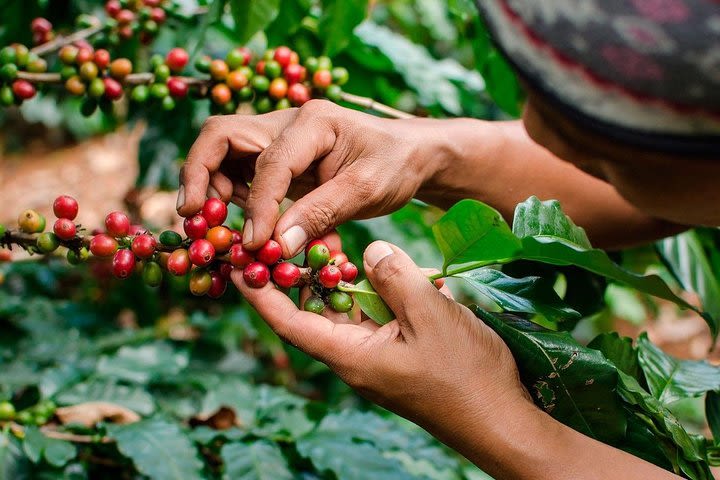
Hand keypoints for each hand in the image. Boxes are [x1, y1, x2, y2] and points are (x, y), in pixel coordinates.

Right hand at [177, 100, 445, 256]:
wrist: (410, 155)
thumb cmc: (395, 166)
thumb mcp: (367, 190)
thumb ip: (321, 214)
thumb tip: (276, 246)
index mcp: (313, 123)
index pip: (269, 162)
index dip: (257, 206)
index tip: (254, 244)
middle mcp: (287, 123)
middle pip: (221, 136)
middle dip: (199, 175)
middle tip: (193, 217)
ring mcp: (279, 139)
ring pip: (223, 153)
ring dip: (211, 187)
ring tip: (215, 226)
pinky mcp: (279, 159)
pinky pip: (241, 173)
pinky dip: (232, 198)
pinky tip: (244, 225)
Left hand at [231, 239, 532, 439]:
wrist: (501, 419)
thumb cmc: (465, 374)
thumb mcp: (429, 315)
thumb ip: (394, 277)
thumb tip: (369, 251)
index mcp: (350, 356)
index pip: (289, 322)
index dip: (261, 293)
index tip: (239, 263)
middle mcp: (355, 358)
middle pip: (313, 313)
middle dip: (300, 276)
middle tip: (292, 237)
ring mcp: (376, 358)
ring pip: (345, 313)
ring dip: (339, 281)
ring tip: (331, 244)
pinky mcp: (397, 355)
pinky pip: (372, 319)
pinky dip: (371, 293)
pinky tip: (381, 271)